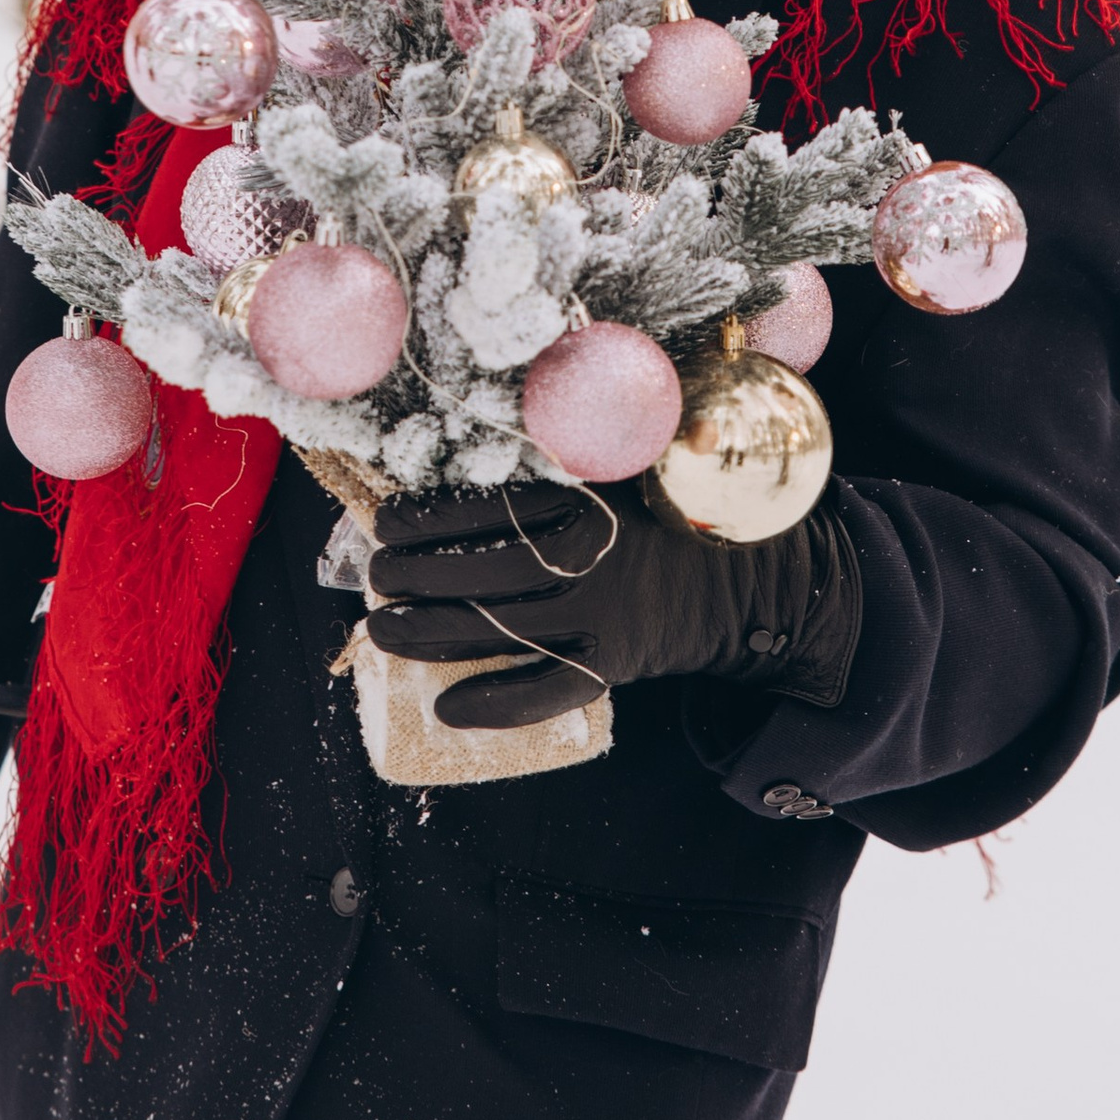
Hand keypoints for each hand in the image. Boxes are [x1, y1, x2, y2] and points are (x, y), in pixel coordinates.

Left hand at [364, 475, 857, 732]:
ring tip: (380, 630)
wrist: (745, 576)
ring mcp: (600, 614)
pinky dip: (494, 703)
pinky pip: (545, 692)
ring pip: (498, 629)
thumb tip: (485, 414)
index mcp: (584, 499)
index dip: (424, 518)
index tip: (384, 523)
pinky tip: (445, 705)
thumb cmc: (663, 511)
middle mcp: (589, 556)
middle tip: (374, 577)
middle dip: (413, 576)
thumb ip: (564, 443)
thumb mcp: (621, 462)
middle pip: (480, 571)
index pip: (485, 508)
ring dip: (430, 633)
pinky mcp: (612, 665)